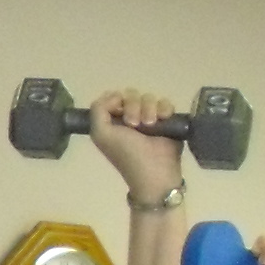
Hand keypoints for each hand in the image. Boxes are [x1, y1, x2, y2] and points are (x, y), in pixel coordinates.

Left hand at [87, 89, 183, 207]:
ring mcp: (149, 117)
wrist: (154, 171)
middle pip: (131, 94)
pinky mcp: (167, 119)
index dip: (116, 100)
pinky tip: (163, 121)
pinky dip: (164, 110)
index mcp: (113, 120)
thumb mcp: (101, 134)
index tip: (119, 112)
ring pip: (149, 97)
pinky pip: (165, 103)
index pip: (114, 96)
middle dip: (133, 106)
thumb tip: (114, 96)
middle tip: (134, 124)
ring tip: (149, 126)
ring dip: (148, 109)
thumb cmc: (126, 154)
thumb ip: (97, 110)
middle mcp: (130, 117)